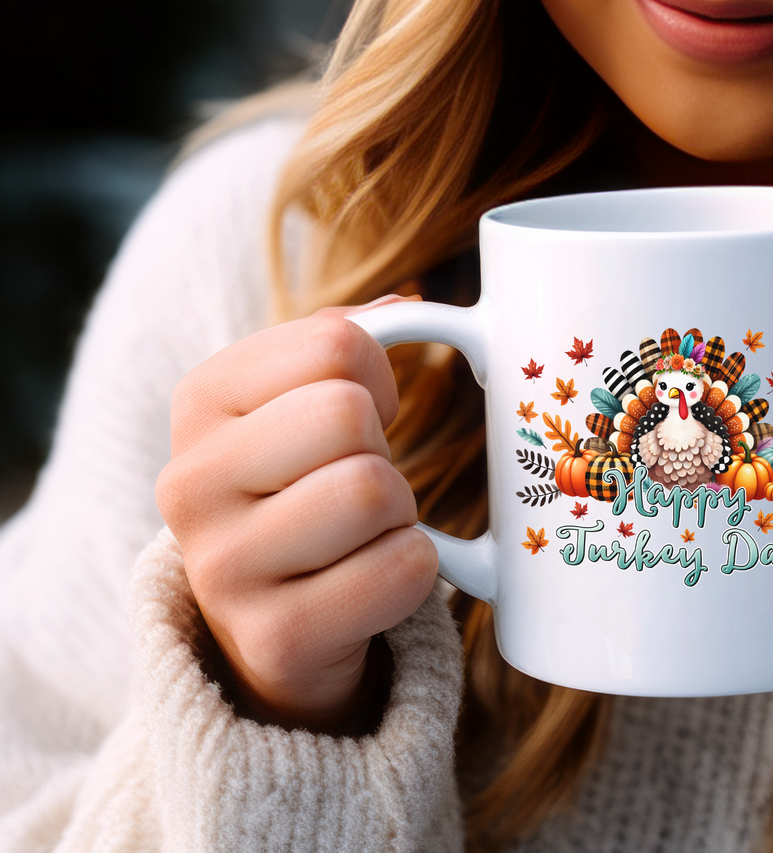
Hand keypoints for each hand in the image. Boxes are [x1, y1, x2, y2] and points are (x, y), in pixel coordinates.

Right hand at [156, 299, 439, 730]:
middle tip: (355, 483)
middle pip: (348, 415)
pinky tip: (365, 584)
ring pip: (375, 491)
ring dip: (399, 512)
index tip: (358, 419)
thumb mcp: (306, 399)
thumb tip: (409, 303)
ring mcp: (221, 570)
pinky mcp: (273, 640)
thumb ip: (351, 338)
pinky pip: (402, 569)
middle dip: (383, 448)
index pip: (337, 343)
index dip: (377, 378)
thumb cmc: (306, 486)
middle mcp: (189, 482)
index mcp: (201, 398)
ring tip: (359, 535)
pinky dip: (413, 571)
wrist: (278, 623)